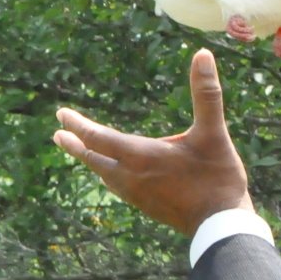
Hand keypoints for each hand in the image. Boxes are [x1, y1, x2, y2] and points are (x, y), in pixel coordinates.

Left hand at [54, 49, 254, 235]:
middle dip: (75, 144)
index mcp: (140, 155)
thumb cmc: (218, 177)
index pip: (97, 137)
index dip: (77, 124)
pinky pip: (116, 186)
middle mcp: (130, 176)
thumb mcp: (213, 132)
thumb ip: (206, 93)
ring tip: (81, 151)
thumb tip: (202, 54)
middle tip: (58, 134)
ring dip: (90, 159)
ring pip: (103, 174)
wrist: (222, 226)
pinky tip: (113, 176)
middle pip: (92, 158)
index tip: (61, 114)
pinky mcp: (146, 206)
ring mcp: (136, 194)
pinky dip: (106, 174)